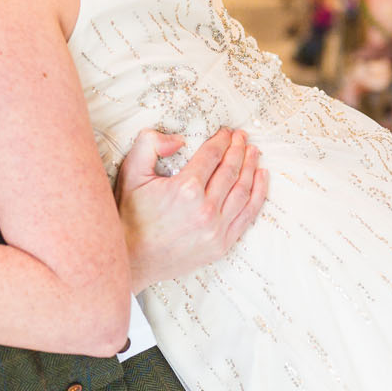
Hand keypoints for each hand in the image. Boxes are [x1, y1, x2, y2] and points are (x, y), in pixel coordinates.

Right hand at [115, 128, 268, 291]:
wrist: (131, 258)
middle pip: (231, 170)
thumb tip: (177, 139)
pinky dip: (258, 194)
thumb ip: (149, 145)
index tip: (226, 132)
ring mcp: (216, 230)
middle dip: (238, 149)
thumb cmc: (130, 216)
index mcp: (185, 189)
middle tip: (242, 137)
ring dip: (251, 167)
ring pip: (243, 191)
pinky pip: (247, 215)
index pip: (212, 156)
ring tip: (253, 152)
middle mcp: (205, 210)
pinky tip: (261, 178)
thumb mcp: (131, 173)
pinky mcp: (220, 245)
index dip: (221, 140)